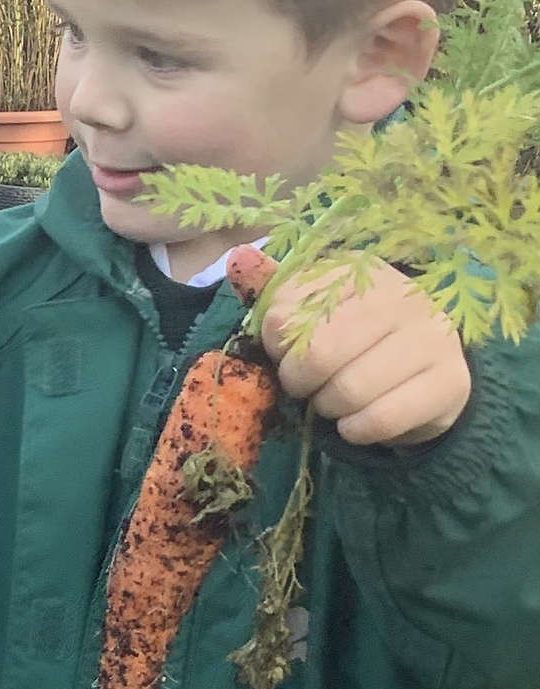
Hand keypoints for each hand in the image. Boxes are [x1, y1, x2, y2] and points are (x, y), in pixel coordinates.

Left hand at [260, 259, 469, 447]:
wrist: (424, 376)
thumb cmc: (355, 342)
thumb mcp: (313, 313)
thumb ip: (275, 294)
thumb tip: (237, 258)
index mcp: (360, 271)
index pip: (288, 312)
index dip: (276, 345)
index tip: (288, 353)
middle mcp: (403, 295)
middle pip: (319, 353)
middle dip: (300, 381)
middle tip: (308, 386)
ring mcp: (433, 336)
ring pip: (350, 390)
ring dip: (328, 408)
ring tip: (335, 401)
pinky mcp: (450, 381)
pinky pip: (381, 419)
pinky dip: (356, 430)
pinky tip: (356, 422)